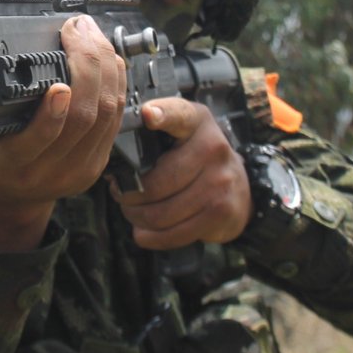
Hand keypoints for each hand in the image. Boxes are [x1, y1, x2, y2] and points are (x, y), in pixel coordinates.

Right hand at [0, 15, 126, 252]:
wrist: (6, 196)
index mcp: (9, 165)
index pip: (39, 139)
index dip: (53, 112)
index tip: (59, 83)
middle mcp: (47, 172)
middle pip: (84, 118)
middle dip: (87, 65)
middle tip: (77, 30)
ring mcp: (78, 170)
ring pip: (107, 114)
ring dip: (105, 67)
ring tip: (92, 34)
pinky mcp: (98, 162)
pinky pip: (116, 119)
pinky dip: (116, 82)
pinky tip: (109, 58)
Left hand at [115, 97, 252, 248]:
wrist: (239, 187)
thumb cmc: (193, 159)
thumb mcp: (179, 136)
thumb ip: (150, 138)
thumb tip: (112, 168)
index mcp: (195, 120)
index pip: (178, 115)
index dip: (162, 114)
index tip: (148, 114)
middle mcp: (212, 147)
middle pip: (155, 183)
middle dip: (128, 195)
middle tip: (121, 195)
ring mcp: (220, 181)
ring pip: (161, 213)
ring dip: (137, 218)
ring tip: (133, 212)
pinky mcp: (221, 212)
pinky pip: (174, 234)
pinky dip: (152, 237)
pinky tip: (144, 231)